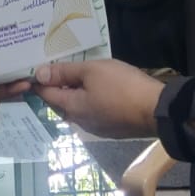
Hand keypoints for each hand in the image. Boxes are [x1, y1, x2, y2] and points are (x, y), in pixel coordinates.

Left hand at [31, 59, 163, 138]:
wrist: (157, 110)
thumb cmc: (122, 86)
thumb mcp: (92, 71)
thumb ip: (65, 72)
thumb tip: (39, 75)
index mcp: (71, 108)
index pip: (46, 94)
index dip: (39, 80)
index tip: (37, 67)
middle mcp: (80, 122)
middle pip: (61, 102)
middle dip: (57, 86)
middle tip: (61, 67)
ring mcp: (97, 128)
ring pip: (78, 108)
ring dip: (76, 93)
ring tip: (81, 75)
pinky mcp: (112, 128)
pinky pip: (93, 112)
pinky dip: (90, 100)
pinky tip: (99, 89)